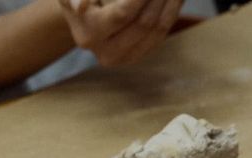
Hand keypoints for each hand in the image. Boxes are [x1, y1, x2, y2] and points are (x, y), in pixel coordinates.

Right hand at [58, 0, 182, 65]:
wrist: (83, 18)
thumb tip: (81, 6)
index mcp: (89, 36)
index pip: (123, 14)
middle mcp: (107, 54)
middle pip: (144, 23)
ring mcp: (126, 59)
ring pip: (157, 30)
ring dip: (170, 5)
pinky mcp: (139, 56)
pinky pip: (161, 35)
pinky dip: (170, 13)